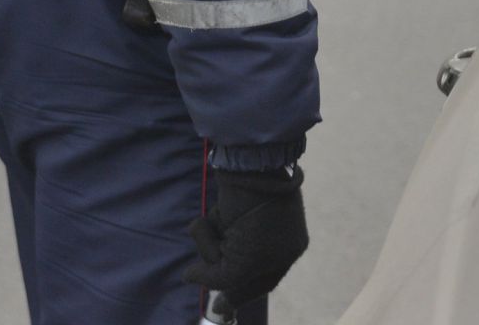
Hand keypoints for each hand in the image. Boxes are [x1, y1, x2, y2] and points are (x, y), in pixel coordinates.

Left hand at [183, 166, 307, 305]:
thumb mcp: (243, 263)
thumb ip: (220, 279)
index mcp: (289, 249)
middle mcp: (272, 237)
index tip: (220, 310)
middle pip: (238, 267)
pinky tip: (203, 222)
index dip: (240, 296)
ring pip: (222, 247)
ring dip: (210, 244)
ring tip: (207, 229)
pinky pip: (213, 228)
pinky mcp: (232, 206)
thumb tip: (189, 277)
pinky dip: (205, 228)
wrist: (252, 168)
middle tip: (200, 278)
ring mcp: (252, 220)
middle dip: (218, 263)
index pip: (262, 282)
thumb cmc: (256, 220)